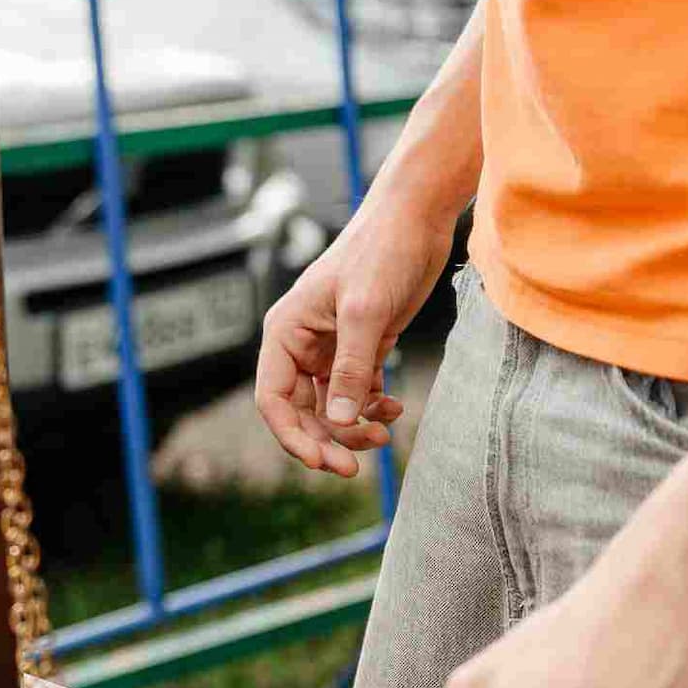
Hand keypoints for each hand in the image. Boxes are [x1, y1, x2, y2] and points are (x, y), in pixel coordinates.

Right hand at [254, 198, 450, 475]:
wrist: (414, 219)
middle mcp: (302, 344)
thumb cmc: (381, 252)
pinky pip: (357, 392)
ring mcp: (331, 347)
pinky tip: (394, 407)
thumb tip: (342, 420)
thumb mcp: (365, 311)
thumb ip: (352, 367)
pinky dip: (373, 407)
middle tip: (354, 468)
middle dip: (326, 439)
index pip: (273, 398)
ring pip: (331, 406)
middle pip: (301, 410)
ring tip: (384, 432)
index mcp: (285, 332)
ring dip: (352, 427)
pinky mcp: (362, 346)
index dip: (292, 435)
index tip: (322, 461)